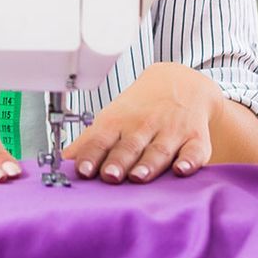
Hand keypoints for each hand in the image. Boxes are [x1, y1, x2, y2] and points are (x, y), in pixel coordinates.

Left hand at [63, 62, 222, 183]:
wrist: (181, 82)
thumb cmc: (140, 108)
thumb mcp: (112, 118)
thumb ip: (90, 142)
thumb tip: (62, 160)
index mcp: (119, 122)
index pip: (101, 139)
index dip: (91, 154)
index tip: (83, 170)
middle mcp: (144, 126)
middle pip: (130, 146)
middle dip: (119, 161)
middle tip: (110, 176)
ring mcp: (171, 132)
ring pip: (159, 150)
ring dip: (149, 163)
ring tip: (139, 176)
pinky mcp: (196, 139)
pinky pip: (195, 151)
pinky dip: (190, 161)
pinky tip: (182, 170)